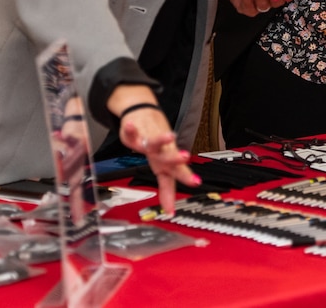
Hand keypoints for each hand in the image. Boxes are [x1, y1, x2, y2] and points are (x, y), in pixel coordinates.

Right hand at [114, 100, 198, 215]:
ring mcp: (148, 143)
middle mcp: (159, 153)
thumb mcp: (163, 165)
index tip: (195, 183)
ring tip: (170, 136)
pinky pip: (132, 133)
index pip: (176, 173)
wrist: (145, 115)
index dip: (184, 178)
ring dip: (161, 139)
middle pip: (167, 157)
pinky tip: (130, 126)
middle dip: (176, 159)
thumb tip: (169, 209)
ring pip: (154, 142)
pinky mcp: (136, 135)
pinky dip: (131, 130)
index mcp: (165, 162)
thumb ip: (166, 188)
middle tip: (185, 156)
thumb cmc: (156, 143)